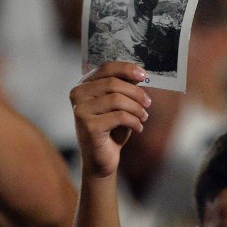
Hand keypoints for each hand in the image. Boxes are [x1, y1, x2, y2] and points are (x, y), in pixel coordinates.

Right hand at [69, 61, 150, 177]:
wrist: (101, 158)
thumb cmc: (111, 129)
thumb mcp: (119, 104)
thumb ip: (124, 87)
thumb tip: (139, 74)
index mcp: (84, 85)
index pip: (106, 68)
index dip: (127, 69)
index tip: (144, 76)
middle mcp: (78, 95)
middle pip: (113, 83)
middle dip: (136, 93)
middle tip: (148, 103)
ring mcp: (80, 110)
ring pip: (117, 99)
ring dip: (137, 108)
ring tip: (143, 117)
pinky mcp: (87, 126)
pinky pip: (119, 117)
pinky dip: (134, 121)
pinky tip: (138, 128)